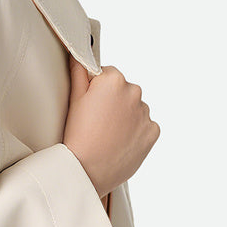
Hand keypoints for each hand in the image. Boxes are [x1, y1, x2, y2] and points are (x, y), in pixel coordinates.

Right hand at [62, 54, 160, 198]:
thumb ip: (79, 73)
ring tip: (108, 134)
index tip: (90, 105)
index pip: (107, 74)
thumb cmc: (77, 136)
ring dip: (125, 117)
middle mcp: (134, 92)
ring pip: (134, 109)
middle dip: (113, 102)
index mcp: (113, 80)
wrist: (87, 170)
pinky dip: (135, 132)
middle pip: (124, 90)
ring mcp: (145, 113)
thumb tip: (79, 57)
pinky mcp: (153, 131)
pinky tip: (119, 141)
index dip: (96, 90)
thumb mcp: (74, 100)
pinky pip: (144, 126)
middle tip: (97, 121)